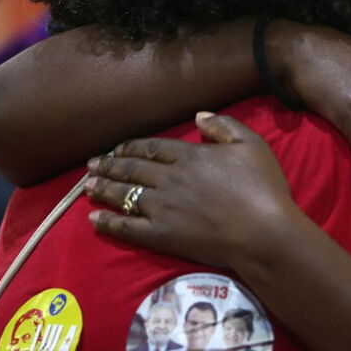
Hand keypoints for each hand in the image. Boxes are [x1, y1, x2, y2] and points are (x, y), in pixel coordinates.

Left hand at [85, 112, 298, 268]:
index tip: (118, 148)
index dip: (132, 147)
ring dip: (103, 188)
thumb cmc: (263, 188)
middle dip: (110, 165)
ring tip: (87, 186)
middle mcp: (170, 179)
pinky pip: (127, 227)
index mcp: (190, 156)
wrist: (262, 233)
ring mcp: (162, 208)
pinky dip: (108, 222)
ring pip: (124, 194)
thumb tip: (199, 115)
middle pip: (132, 169)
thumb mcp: (252, 144)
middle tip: (92, 164)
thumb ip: (225, 126)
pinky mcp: (160, 235)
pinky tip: (94, 219)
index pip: (152, 148)